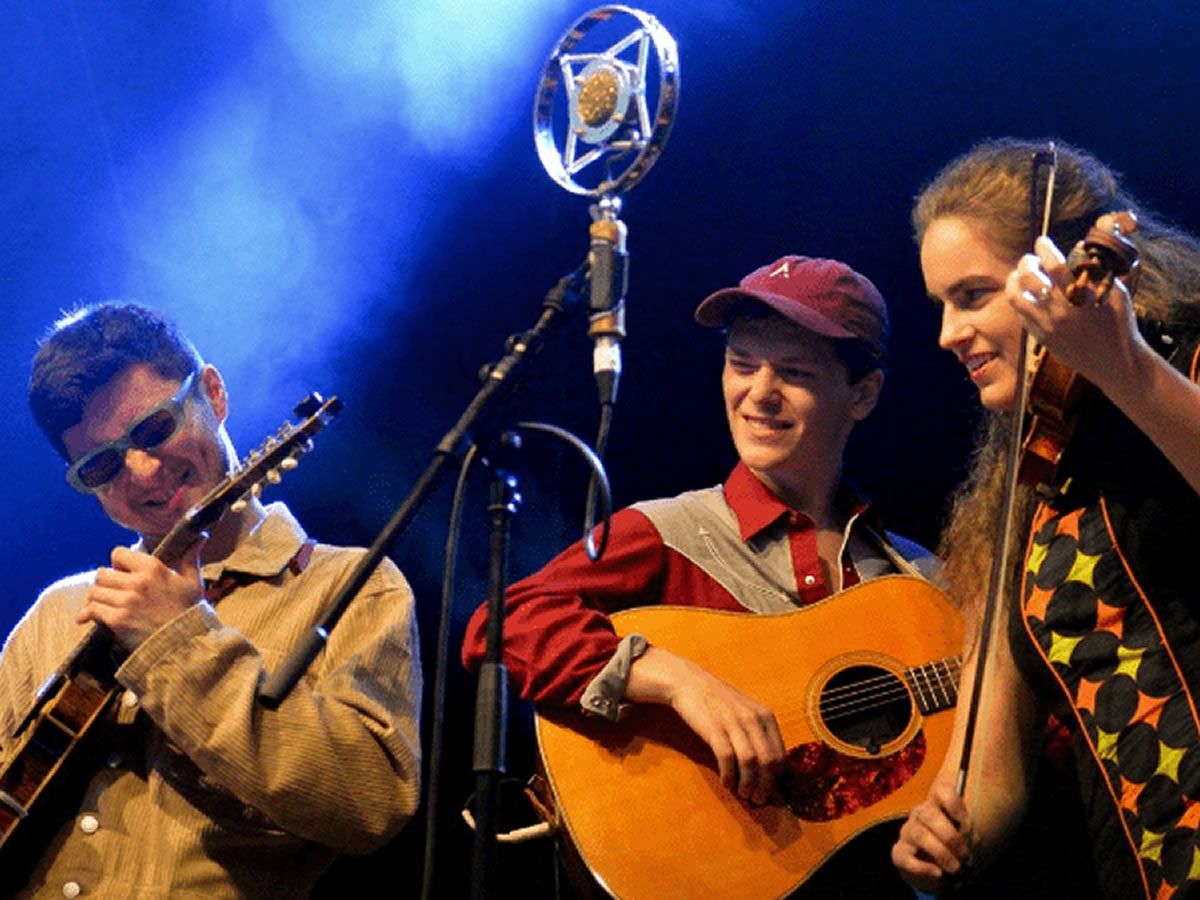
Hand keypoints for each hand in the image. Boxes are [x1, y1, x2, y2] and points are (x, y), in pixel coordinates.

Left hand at [78, 538, 205, 649]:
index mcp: (153, 568)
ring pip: (95, 592)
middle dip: (105, 583)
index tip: (123, 572)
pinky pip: (92, 610)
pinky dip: (87, 614)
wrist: (187, 643)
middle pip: (102, 574)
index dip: (118, 563)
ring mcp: (126, 601)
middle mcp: (137, 582)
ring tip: (103, 605)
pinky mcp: (118, 620)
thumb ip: (191, 558)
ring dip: (96, 599)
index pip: (118, 554)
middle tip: (111, 592)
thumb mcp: (193, 582)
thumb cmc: (190, 611)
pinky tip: (87, 618)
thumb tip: (201, 537)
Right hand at [626, 647, 785, 804]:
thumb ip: (759, 735)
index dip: (777, 779)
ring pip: (750, 762)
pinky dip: (729, 775)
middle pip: (768, 762)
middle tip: (758, 800)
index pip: (780, 755)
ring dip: (748, 784)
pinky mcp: (714, 728)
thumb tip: (768, 769)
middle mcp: (754, 719)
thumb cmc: (719, 701)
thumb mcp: (747, 712)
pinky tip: (726, 782)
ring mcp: (734, 723)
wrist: (689, 682)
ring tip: (743, 794)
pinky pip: (727, 757)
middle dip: (765, 786)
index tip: (769, 791)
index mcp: (766, 716)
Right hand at [891, 781, 975, 890]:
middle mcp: (920, 815)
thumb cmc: (954, 849)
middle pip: (930, 815)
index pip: (942, 792)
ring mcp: (908, 833)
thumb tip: (968, 839)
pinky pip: (905, 857)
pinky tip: (937, 873)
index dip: (954, 804)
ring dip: (941, 853)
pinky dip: (923, 867)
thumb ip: (968, 836)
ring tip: (955, 868)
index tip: (966, 823)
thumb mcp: (966, 839)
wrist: (939, 872)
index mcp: (938, 806)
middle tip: (965, 855)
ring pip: (919, 835)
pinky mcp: (900, 853)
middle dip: (951, 837)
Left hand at [1006, 225, 1145, 392]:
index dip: (1044, 249)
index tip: (1041, 241)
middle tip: (1030, 258)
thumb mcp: (1116, 293)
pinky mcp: (1041, 338)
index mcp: (1080, 297)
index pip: (1054, 265)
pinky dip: (1020, 300)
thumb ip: (1097, 272)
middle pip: (1029, 278)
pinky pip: (1021, 315)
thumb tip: (1079, 250)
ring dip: (1015, 281)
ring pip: (1016, 297)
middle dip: (1026, 262)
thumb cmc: (1120, 325)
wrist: (1115, 363)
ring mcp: (1047, 326)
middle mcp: (1060, 311)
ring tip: (1020, 275)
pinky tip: (1025, 294)